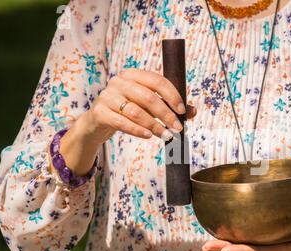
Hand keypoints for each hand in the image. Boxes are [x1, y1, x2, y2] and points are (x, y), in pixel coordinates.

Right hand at [60, 69, 196, 174]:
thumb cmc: (127, 111)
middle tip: (177, 128)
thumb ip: (168, 106)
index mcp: (132, 75)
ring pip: (136, 111)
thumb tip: (192, 111)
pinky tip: (148, 136)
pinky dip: (137, 130)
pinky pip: (122, 122)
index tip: (182, 110)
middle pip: (148, 97)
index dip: (172, 95)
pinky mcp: (100, 112)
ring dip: (154, 125)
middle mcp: (118, 82)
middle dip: (166, 114)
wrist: (97, 123)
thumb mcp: (147, 106)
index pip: (157, 81)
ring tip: (165, 135)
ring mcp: (107, 96)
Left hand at [202, 222, 290, 250]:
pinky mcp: (262, 238)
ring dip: (223, 245)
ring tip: (205, 245)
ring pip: (241, 246)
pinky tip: (217, 232)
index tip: (224, 250)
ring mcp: (264, 244)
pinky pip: (244, 238)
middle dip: (224, 248)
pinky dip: (230, 237)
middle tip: (206, 246)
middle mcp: (268, 249)